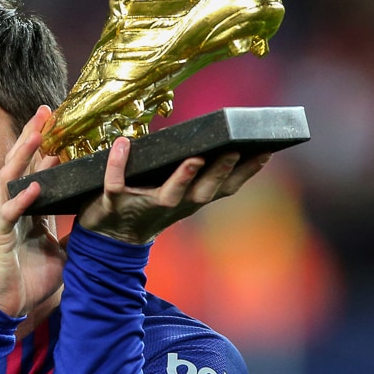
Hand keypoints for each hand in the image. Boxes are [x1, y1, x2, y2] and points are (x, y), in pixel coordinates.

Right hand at [0, 106, 65, 316]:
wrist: (10, 307)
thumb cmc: (31, 279)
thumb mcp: (61, 250)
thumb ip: (73, 232)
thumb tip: (99, 223)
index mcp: (29, 209)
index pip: (35, 168)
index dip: (45, 145)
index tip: (57, 120)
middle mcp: (14, 207)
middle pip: (20, 163)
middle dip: (31, 136)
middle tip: (45, 111)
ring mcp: (3, 221)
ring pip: (9, 180)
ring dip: (22, 157)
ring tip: (36, 135)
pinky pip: (8, 214)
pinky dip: (21, 200)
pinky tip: (32, 186)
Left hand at [77, 136, 271, 244]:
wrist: (108, 238)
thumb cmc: (146, 206)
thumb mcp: (177, 193)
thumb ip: (195, 172)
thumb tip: (217, 136)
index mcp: (190, 200)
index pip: (224, 188)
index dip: (246, 172)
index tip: (266, 151)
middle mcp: (172, 205)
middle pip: (203, 192)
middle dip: (219, 173)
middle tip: (234, 151)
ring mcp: (143, 205)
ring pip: (168, 194)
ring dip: (182, 177)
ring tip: (194, 158)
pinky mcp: (114, 202)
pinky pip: (115, 183)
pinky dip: (117, 164)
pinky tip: (122, 143)